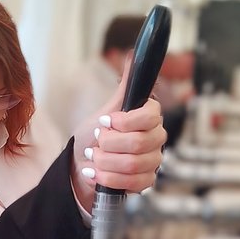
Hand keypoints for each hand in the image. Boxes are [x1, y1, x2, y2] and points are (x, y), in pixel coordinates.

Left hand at [70, 62, 165, 211]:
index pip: (149, 116)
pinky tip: (96, 173)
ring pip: (133, 164)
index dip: (123, 121)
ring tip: (93, 158)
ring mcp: (153, 160)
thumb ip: (123, 88)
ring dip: (105, 162)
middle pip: (138, 143)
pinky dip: (108, 178)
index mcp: (150, 117)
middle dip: (108, 144)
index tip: (104, 122)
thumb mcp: (105, 109)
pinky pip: (133, 182)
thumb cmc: (95, 136)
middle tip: (96, 142)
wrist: (83, 164)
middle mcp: (156, 138)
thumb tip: (133, 55)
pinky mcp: (146, 181)